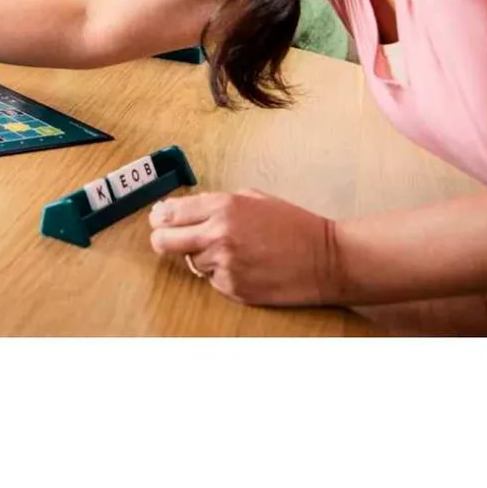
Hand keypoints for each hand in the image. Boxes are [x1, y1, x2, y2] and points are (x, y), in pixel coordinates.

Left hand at [148, 189, 342, 306]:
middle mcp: (218, 234)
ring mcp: (224, 264)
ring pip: (190, 262)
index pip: (169, 212)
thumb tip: (187, 209)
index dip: (160, 217)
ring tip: (231, 252)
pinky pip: (212, 281)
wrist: (327, 259)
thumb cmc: (293, 224)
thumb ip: (217, 203)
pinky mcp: (233, 289)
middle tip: (170, 239)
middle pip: (164, 240)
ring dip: (201, 257)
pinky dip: (221, 275)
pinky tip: (245, 267)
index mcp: (222, 206)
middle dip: (163, 239)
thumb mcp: (253, 198)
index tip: (159, 219)